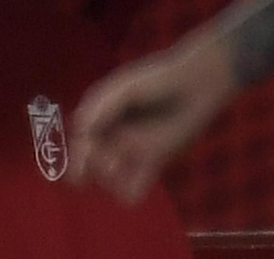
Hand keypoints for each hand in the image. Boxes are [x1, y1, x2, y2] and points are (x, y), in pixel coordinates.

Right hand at [68, 35, 234, 203]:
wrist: (196, 83)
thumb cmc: (158, 80)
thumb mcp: (125, 88)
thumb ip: (102, 107)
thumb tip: (80, 130)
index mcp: (102, 113)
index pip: (83, 137)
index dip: (78, 153)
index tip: (78, 168)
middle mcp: (114, 133)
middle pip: (93, 159)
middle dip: (92, 165)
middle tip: (104, 162)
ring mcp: (133, 149)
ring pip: (110, 175)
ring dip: (108, 178)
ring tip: (116, 167)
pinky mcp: (154, 161)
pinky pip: (135, 186)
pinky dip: (129, 193)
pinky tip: (131, 191)